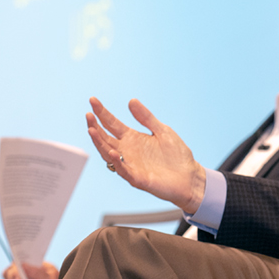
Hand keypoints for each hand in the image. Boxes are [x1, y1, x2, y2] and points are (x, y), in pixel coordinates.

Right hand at [86, 97, 207, 212]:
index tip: (93, 100)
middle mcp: (127, 151)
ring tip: (92, 130)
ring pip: (108, 153)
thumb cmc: (176, 156)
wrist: (190, 177)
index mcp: (132, 138)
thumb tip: (131, 101)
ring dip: (99, 143)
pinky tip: (113, 151)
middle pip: (106, 137)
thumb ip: (146, 117)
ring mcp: (130, 165)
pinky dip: (117, 162)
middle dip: (95, 126)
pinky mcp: (137, 178)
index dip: (102, 113)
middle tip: (88, 114)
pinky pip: (123, 170)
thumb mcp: (162, 130)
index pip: (112, 124)